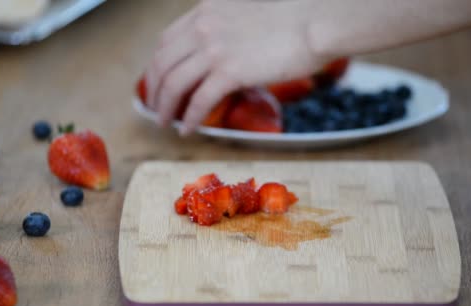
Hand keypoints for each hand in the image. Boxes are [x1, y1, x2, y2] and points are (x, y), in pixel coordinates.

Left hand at [146, 0, 323, 134]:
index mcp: (205, 11)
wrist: (316, 24)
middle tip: (156, 109)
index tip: (158, 83)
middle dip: (154, 90)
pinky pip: (199, 101)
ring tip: (165, 123)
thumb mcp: (245, 14)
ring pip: (174, 84)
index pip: (165, 41)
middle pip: (162, 64)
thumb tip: (220, 55)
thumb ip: (225, 29)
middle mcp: (203, 28)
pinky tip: (187, 130)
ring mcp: (214, 50)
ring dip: (165, 107)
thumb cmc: (292, 20)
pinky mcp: (230, 72)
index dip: (157, 66)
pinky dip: (190, 119)